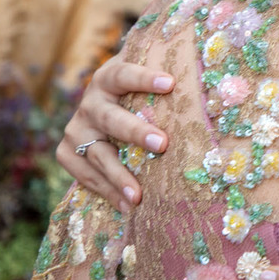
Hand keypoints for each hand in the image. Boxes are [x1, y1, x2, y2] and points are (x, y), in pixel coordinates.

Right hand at [56, 55, 173, 211]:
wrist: (102, 104)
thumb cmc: (136, 94)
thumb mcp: (145, 79)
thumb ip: (168, 76)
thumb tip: (211, 77)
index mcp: (108, 79)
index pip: (123, 74)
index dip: (144, 78)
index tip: (170, 83)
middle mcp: (89, 103)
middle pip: (110, 118)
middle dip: (135, 132)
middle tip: (162, 144)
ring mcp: (76, 129)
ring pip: (96, 153)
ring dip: (118, 175)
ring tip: (138, 196)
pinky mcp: (67, 152)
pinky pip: (85, 175)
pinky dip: (106, 191)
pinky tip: (126, 206)